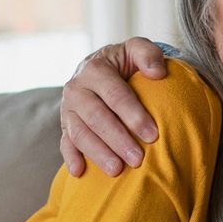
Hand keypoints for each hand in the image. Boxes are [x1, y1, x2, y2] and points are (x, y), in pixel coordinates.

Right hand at [59, 37, 167, 175]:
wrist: (98, 70)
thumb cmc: (123, 63)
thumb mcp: (136, 50)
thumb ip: (148, 54)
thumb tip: (157, 73)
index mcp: (95, 69)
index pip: (116, 95)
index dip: (134, 116)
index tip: (153, 135)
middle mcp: (77, 89)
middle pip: (97, 117)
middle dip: (118, 140)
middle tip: (138, 159)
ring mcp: (68, 109)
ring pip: (80, 133)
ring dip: (98, 153)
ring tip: (117, 170)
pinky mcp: (65, 125)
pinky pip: (64, 143)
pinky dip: (70, 158)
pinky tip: (80, 172)